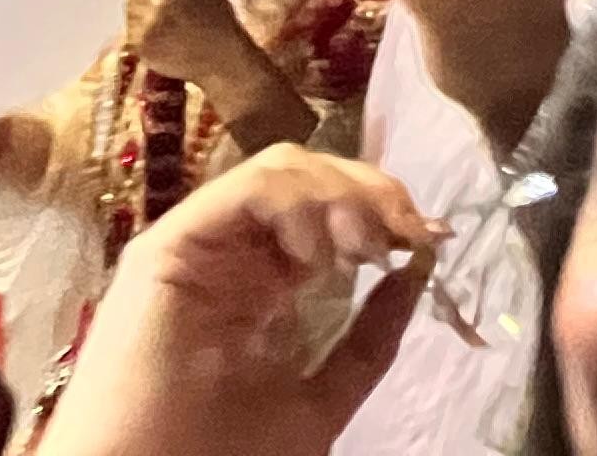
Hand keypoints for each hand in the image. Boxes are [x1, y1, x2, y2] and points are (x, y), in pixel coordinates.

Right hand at [38, 147, 433, 455]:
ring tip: (362, 249)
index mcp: (264, 281)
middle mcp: (230, 253)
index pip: (333, 205)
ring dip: (341, 194)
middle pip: (312, 174)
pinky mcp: (165, 249)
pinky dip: (297, 202)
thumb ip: (371, 338)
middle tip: (405, 234)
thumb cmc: (222, 455)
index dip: (387, 209)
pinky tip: (317, 256)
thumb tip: (421, 267)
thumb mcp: (324, 395)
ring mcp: (196, 245)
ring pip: (282, 168)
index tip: (431, 238)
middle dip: (373, 192)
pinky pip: (243, 189)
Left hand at [126, 0, 258, 94]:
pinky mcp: (138, 43)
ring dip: (141, 11)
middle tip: (163, 2)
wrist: (219, 57)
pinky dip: (142, 32)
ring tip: (163, 21)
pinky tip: (161, 37)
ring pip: (128, 7)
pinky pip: (129, 30)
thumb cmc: (215, 13)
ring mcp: (145, 21)